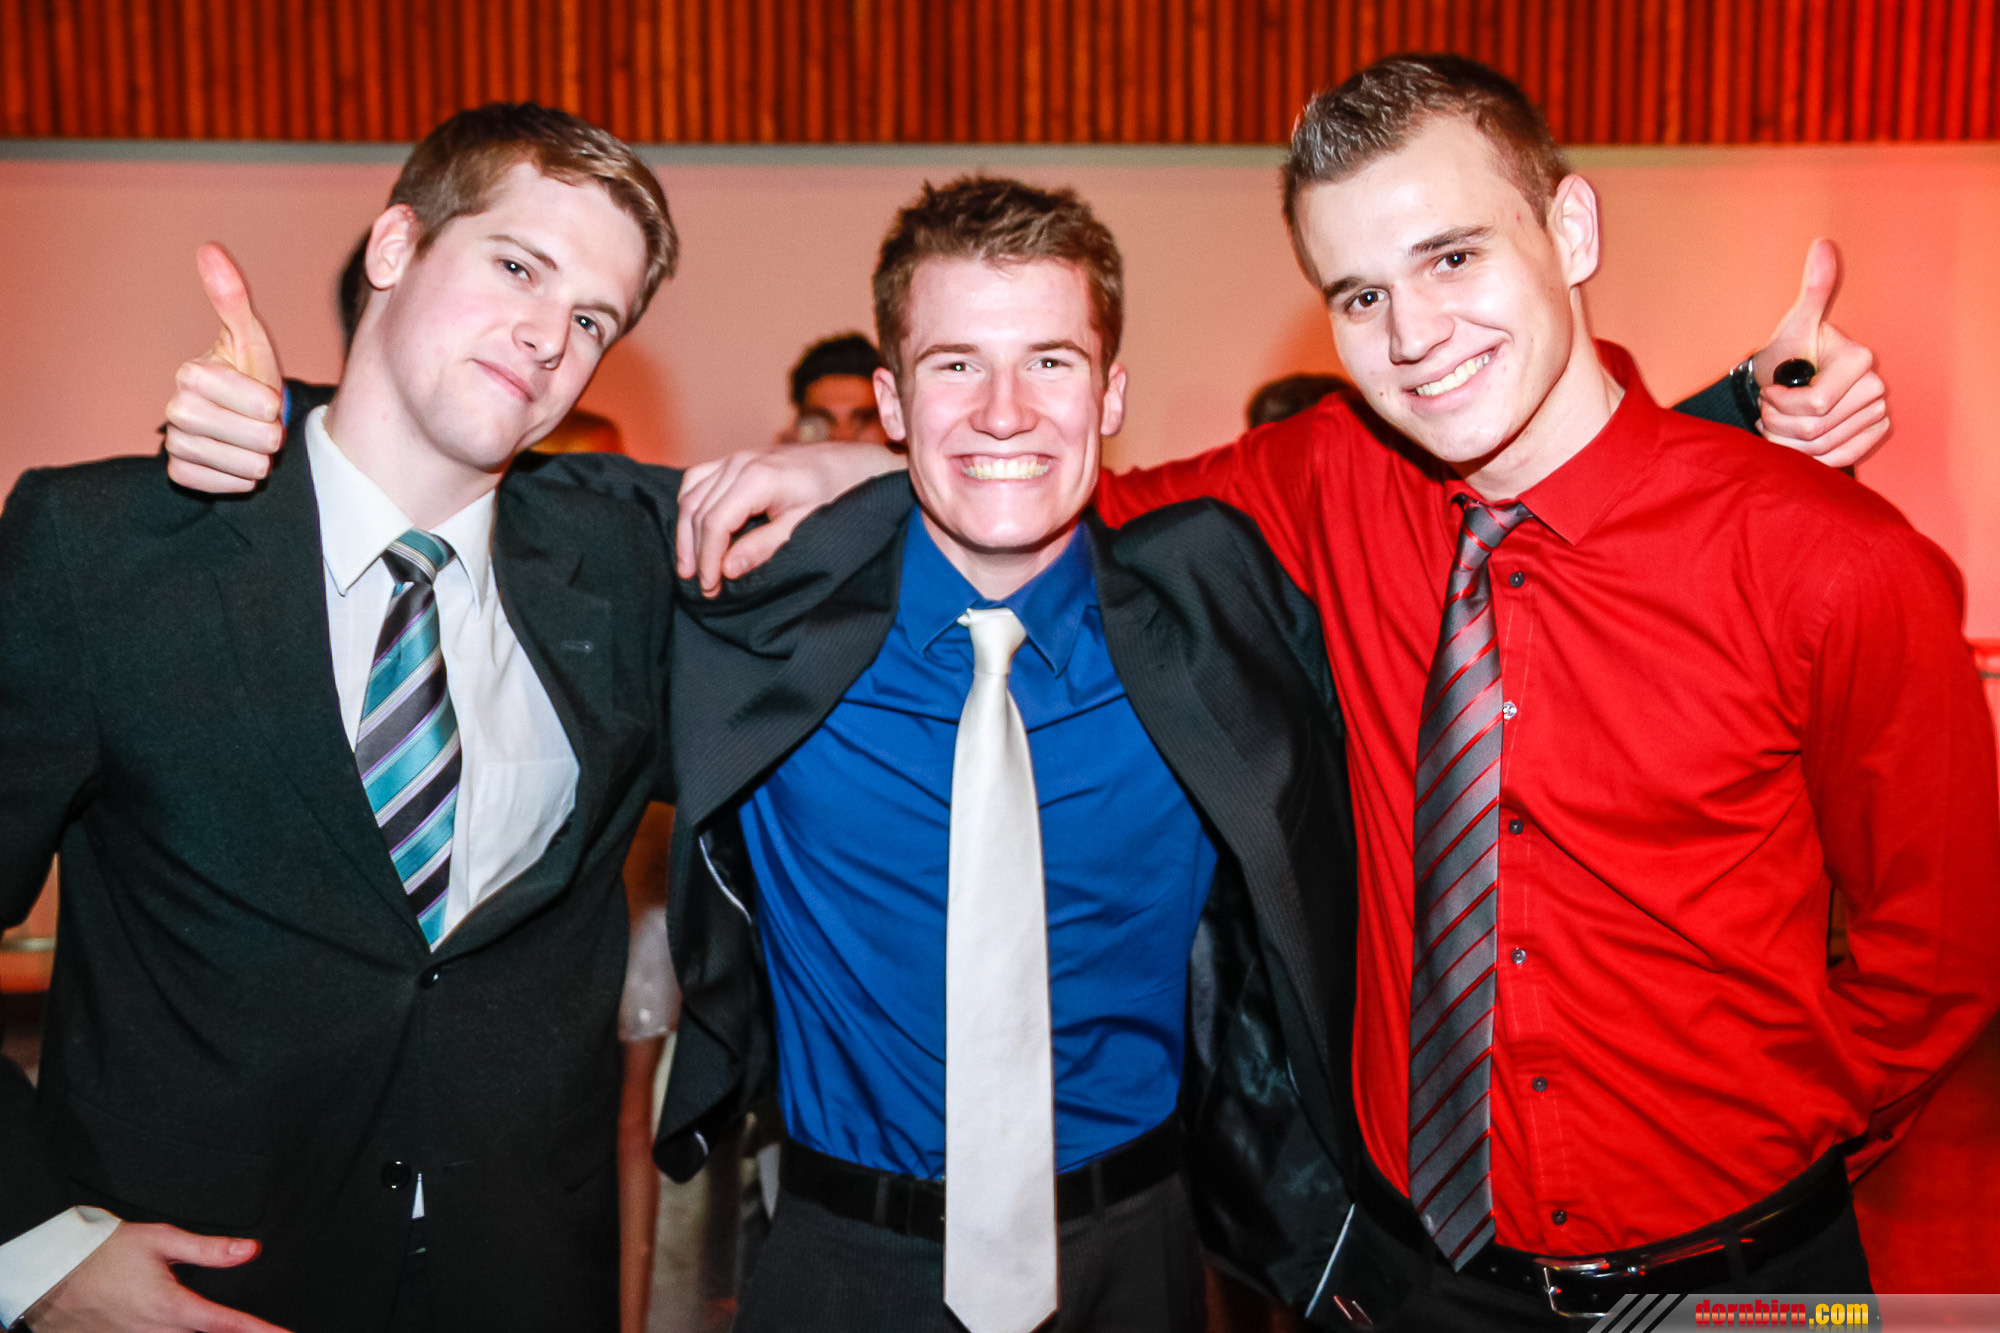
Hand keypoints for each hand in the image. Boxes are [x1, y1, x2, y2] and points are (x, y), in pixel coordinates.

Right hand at [21, 1222, 290, 1332]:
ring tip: (227, 1328)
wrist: (50, 1274)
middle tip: (264, 1331)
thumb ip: (207, 1249)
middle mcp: (153, 1332)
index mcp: (169, 1306)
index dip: (258, 1331)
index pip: (225, 1324)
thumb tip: (250, 1250)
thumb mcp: (158, 1240)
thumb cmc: (103, 1253)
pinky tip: (185, 1329)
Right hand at [163, 244, 285, 494]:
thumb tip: (208, 248)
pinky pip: (224, 486)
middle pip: (249, 436)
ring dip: (259, 458)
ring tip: (254, 442)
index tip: (269, 399)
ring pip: (241, 465)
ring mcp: (175, 441)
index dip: (269, 404)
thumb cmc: (250, 377)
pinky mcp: (179, 472)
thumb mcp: (251, 340)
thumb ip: (232, 299)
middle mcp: (176, 407)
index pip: (253, 400)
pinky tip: (236, 460)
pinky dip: (240, 478)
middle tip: (267, 425)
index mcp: (193, 373)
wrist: (241, 421)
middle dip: (270, 434)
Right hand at [675, 443, 904, 595]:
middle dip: (695, 552)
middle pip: (698, 511)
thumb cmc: (833, 495)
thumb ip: (765, 547)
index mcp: (759, 478)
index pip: (715, 522)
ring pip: (691, 495)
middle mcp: (740, 462)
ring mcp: (735, 457)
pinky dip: (690, 507)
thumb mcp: (805, 527)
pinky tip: (692, 533)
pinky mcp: (734, 459)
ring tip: (688, 567)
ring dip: (685, 532)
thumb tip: (727, 569)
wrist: (849, 465)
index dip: (707, 559)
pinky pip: (697, 480)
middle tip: (702, 587)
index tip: (710, 588)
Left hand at [1750, 238, 1889, 468]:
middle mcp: (1877, 390)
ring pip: (1818, 448)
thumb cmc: (1790, 355)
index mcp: (1860, 361)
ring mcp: (1878, 415)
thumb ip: (1812, 287)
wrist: (1795, 383)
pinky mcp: (1873, 437)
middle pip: (1813, 429)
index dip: (1778, 405)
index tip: (1769, 390)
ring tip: (1778, 423)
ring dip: (1786, 441)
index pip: (1811, 406)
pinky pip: (1836, 459)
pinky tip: (1795, 440)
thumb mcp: (1796, 324)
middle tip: (1770, 409)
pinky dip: (1808, 456)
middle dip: (1777, 423)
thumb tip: (1822, 244)